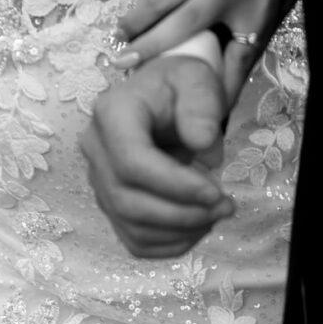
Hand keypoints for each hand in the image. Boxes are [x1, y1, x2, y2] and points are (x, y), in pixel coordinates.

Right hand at [85, 55, 235, 260]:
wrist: (165, 99)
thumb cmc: (181, 87)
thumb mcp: (196, 80)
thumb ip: (201, 104)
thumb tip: (202, 143)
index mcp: (112, 114)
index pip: (132, 162)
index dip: (174, 186)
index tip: (216, 192)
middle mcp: (96, 150)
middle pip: (127, 201)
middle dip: (182, 213)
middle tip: (225, 206)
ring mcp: (100, 182)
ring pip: (132, 226)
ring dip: (181, 231)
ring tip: (218, 213)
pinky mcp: (113, 207)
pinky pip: (136, 241)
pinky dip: (171, 243)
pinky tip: (199, 226)